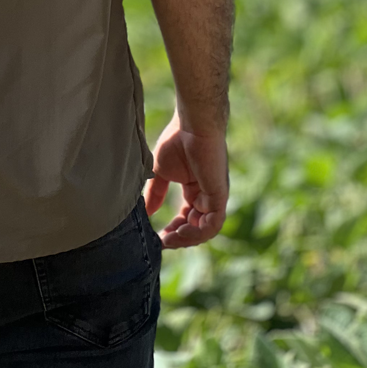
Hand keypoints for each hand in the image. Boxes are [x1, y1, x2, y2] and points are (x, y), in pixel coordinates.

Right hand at [144, 108, 228, 248]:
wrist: (190, 125)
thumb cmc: (176, 141)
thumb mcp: (161, 172)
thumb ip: (155, 193)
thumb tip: (146, 212)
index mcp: (195, 190)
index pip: (187, 218)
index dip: (174, 229)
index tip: (158, 236)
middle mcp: (207, 196)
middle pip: (196, 227)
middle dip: (179, 237)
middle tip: (162, 241)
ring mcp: (215, 197)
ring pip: (205, 230)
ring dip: (187, 239)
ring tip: (169, 239)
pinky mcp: (219, 196)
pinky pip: (213, 224)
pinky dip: (198, 233)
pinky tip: (180, 232)